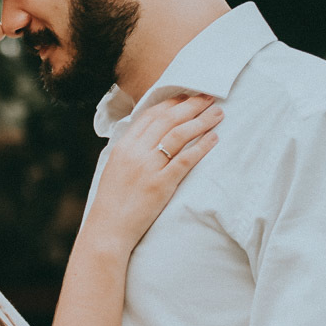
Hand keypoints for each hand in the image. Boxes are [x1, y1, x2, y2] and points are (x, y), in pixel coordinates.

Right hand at [86, 93, 221, 252]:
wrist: (107, 230)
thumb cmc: (112, 203)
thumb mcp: (115, 168)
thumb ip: (131, 151)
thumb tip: (149, 138)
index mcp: (123, 146)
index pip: (151, 115)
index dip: (172, 103)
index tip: (188, 96)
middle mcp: (135, 152)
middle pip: (168, 120)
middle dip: (191, 105)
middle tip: (209, 97)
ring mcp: (148, 168)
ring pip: (179, 135)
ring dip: (201, 121)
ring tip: (217, 114)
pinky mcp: (161, 185)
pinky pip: (185, 160)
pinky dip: (201, 147)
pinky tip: (214, 139)